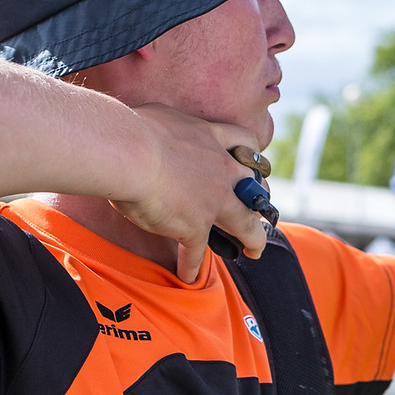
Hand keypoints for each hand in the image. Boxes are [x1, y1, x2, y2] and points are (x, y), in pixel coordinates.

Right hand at [111, 104, 272, 281]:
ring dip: (252, 239)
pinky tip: (188, 277)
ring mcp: (212, 202)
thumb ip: (168, 127)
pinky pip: (196, 251)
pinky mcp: (195, 226)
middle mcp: (220, 171)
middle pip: (254, 187)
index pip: (244, 142)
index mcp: (211, 139)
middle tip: (263, 209)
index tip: (252, 162)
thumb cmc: (135, 129)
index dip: (250, 153)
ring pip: (244, 224)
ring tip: (255, 250)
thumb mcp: (163, 117)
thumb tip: (153, 129)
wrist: (131, 152)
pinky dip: (191, 266)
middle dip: (261, 199)